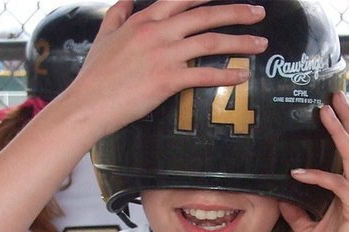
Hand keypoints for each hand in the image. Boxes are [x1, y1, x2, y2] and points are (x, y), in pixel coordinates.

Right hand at [66, 0, 268, 136]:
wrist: (88, 104)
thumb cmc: (95, 75)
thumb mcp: (104, 35)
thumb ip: (118, 15)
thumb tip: (127, 0)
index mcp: (144, 20)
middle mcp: (157, 32)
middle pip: (205, 15)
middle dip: (237, 12)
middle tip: (259, 12)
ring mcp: (164, 55)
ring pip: (211, 42)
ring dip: (240, 42)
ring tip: (260, 43)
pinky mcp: (167, 80)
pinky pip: (204, 74)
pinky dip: (227, 74)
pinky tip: (242, 75)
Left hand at [279, 91, 348, 231]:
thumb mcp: (305, 229)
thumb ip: (296, 210)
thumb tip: (280, 194)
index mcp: (348, 193)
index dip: (347, 130)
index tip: (340, 108)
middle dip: (346, 119)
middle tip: (336, 94)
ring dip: (340, 132)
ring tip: (326, 111)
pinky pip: (338, 185)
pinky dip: (318, 176)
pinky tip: (298, 171)